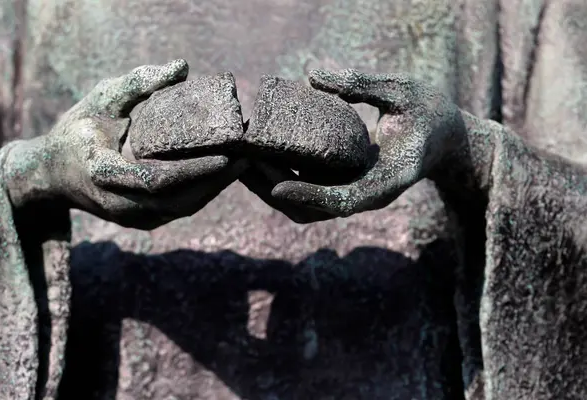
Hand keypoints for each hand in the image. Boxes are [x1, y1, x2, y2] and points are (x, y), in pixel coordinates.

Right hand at [3, 60, 246, 228]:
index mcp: (105, 174)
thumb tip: (182, 68)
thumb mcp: (99, 100)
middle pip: (180, 200)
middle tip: (247, 156)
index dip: (196, 170)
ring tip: (242, 163)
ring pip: (183, 208)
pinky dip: (202, 193)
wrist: (53, 173)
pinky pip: (179, 209)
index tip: (228, 155)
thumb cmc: (78, 131)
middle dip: (217, 180)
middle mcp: (120, 204)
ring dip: (215, 187)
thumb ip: (137, 84)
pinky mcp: (142, 221)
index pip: (159, 179)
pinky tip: (221, 174)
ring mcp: (132, 217)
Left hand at [246, 69, 465, 222]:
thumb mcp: (405, 92)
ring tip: (243, 159)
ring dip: (272, 187)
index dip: (310, 196)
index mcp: (389, 179)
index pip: (345, 200)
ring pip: (306, 206)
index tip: (276, 186)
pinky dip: (283, 177)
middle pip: (314, 210)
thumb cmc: (430, 114)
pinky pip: (308, 190)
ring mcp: (355, 193)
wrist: (446, 139)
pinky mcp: (345, 185)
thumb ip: (363, 85)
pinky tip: (262, 154)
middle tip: (243, 160)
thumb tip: (312, 74)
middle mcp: (368, 194)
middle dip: (275, 190)